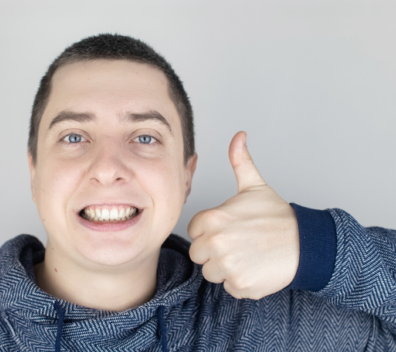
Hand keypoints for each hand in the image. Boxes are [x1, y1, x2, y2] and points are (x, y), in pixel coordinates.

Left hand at [187, 131, 298, 299]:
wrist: (307, 244)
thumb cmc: (278, 218)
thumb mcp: (255, 187)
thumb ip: (240, 162)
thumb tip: (238, 136)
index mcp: (212, 219)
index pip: (195, 232)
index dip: (211, 232)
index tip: (231, 230)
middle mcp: (215, 243)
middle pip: (199, 255)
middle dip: (215, 252)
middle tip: (241, 244)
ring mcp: (227, 265)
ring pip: (211, 273)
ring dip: (227, 268)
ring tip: (249, 256)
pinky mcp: (240, 285)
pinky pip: (229, 287)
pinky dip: (241, 282)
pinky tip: (256, 269)